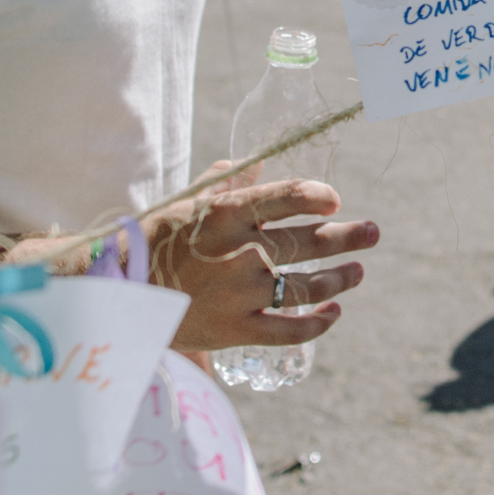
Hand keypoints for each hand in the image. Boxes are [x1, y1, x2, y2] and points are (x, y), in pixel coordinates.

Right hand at [146, 172, 377, 352]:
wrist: (120, 294)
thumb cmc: (154, 241)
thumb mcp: (187, 203)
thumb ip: (226, 184)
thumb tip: (259, 164)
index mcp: (227, 214)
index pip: (289, 197)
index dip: (319, 196)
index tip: (334, 200)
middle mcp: (240, 252)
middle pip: (309, 241)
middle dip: (348, 236)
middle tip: (373, 232)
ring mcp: (241, 294)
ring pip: (307, 286)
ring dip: (340, 277)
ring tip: (358, 270)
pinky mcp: (237, 330)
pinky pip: (289, 330)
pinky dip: (317, 323)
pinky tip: (334, 314)